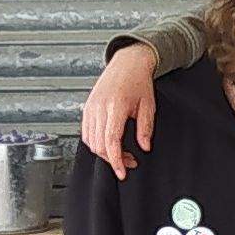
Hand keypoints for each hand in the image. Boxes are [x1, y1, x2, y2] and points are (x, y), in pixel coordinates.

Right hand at [82, 47, 157, 174]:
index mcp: (116, 106)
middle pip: (99, 144)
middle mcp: (99, 107)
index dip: (116, 160)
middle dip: (113, 159)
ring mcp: (90, 107)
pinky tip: (109, 143)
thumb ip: (145, 128)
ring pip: (91, 141)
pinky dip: (96, 143)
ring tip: (122, 153)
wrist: (127, 63)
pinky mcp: (87, 108)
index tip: (123, 172)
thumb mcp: (148, 105)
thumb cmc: (139, 81)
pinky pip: (87, 132)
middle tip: (130, 162)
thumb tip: (144, 147)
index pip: (111, 141)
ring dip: (104, 152)